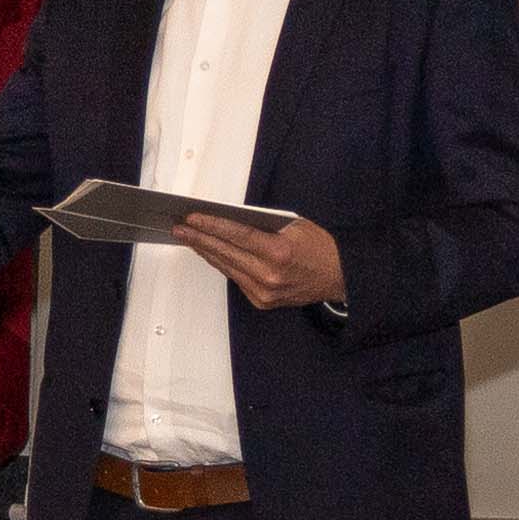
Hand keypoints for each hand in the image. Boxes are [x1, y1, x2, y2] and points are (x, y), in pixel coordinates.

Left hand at [181, 210, 345, 311]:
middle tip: (179, 228)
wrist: (339, 277)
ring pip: (227, 267)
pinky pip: (236, 279)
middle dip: (199, 238)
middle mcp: (269, 275)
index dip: (212, 226)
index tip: (193, 218)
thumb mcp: (294, 225)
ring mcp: (264, 291)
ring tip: (189, 238)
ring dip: (206, 251)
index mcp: (279, 252)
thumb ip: (263, 225)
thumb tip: (229, 220)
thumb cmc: (318, 247)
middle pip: (225, 252)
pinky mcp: (262, 301)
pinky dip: (223, 264)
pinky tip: (210, 253)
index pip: (237, 235)